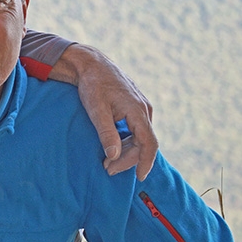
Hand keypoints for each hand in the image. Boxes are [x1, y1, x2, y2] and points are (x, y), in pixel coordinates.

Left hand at [49, 43, 157, 180]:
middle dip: (128, 159)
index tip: (139, 177)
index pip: (149, 143)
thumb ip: (106, 133)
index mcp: (138, 111)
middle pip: (143, 143)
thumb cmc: (93, 85)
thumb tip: (114, 156)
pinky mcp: (135, 107)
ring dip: (127, 151)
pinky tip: (114, 148)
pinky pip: (136, 130)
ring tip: (107, 162)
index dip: (145, 162)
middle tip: (108, 170)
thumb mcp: (96, 110)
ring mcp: (141, 108)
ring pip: (140, 137)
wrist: (92, 64)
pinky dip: (127, 141)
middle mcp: (144, 110)